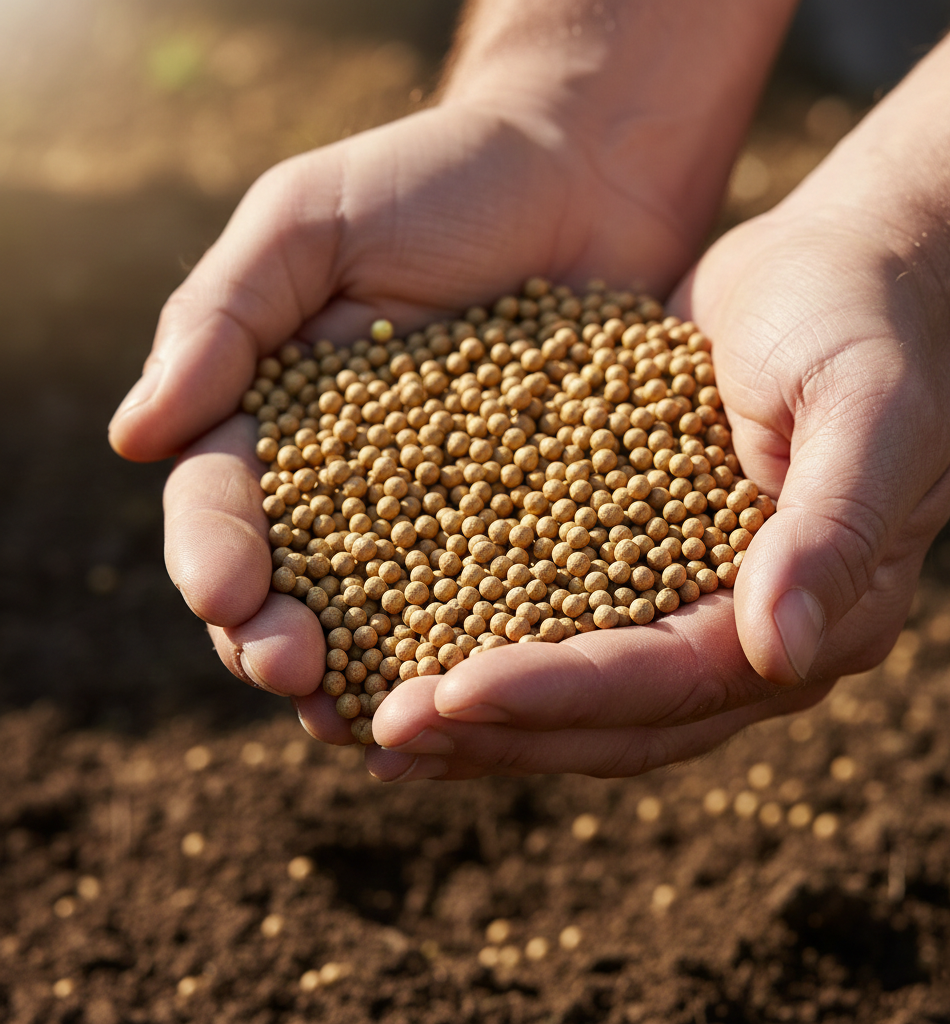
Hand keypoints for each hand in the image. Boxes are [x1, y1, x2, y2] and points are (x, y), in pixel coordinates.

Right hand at [108, 100, 739, 730]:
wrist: (582, 174)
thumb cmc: (437, 181)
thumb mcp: (309, 221)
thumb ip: (220, 318)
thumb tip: (134, 436)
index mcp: (281, 420)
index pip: (225, 504)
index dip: (216, 554)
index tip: (225, 594)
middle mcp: (355, 483)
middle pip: (297, 581)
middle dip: (278, 636)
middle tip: (293, 677)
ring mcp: (447, 509)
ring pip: (391, 611)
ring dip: (370, 672)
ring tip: (367, 722)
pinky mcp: (537, 517)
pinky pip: (503, 591)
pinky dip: (483, 644)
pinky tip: (480, 689)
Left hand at [366, 200, 949, 779]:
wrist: (833, 272)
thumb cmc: (861, 327)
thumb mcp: (869, 411)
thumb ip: (832, 529)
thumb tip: (780, 652)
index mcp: (816, 620)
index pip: (674, 682)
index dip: (565, 693)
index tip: (454, 693)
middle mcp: (743, 634)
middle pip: (614, 715)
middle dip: (500, 728)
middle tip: (384, 734)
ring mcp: (687, 604)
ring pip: (577, 690)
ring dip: (479, 712)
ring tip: (373, 717)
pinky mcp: (634, 559)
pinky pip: (554, 615)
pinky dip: (482, 635)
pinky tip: (403, 639)